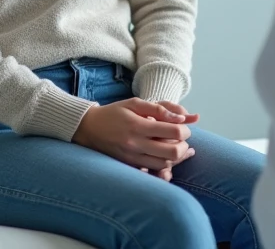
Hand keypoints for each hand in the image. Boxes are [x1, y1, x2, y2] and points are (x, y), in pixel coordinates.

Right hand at [73, 98, 193, 173]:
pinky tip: (166, 156)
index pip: (173, 132)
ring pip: (165, 165)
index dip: (184, 129)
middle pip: (173, 152)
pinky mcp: (130, 166)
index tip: (183, 126)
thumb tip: (181, 119)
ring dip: (175, 157)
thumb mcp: (134, 103)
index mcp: (138, 126)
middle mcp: (136, 144)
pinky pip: (153, 170)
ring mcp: (133, 158)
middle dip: (184, 146)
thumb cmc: (114, 113)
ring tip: (174, 146)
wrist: (89, 128)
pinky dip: (164, 164)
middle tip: (182, 139)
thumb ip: (158, 109)